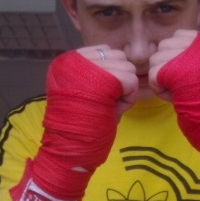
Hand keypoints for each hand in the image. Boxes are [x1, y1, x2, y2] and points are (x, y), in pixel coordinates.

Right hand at [10, 46, 134, 200]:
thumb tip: (125, 61)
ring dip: (126, 90)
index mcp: (68, 60)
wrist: (71, 149)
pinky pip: (131, 80)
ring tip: (108, 106)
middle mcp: (74, 58)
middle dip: (120, 81)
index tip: (100, 96)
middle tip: (106, 103)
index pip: (105, 51)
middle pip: (119, 57)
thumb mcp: (88, 92)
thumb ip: (102, 73)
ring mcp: (87, 66)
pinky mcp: (102, 78)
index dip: (112, 74)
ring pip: (127, 68)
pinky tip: (116, 109)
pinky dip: (129, 98)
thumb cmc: (83, 127)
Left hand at [150, 31, 199, 200]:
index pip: (183, 37)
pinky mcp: (177, 72)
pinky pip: (154, 74)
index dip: (178, 59)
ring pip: (157, 58)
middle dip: (168, 67)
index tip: (190, 80)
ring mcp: (192, 56)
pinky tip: (174, 100)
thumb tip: (173, 49)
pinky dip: (159, 90)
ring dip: (163, 79)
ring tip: (180, 95)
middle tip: (183, 89)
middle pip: (167, 45)